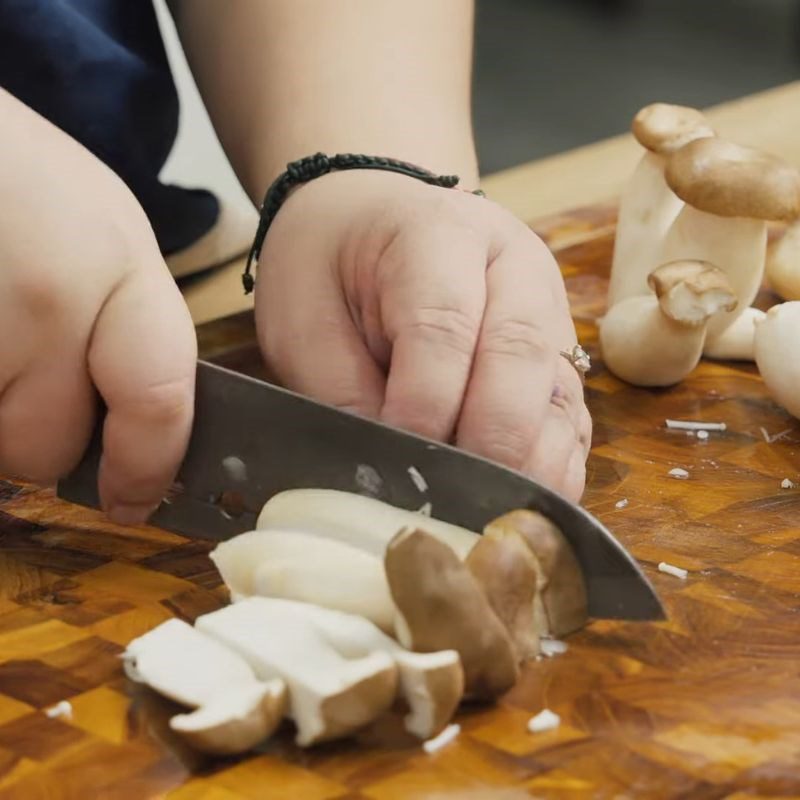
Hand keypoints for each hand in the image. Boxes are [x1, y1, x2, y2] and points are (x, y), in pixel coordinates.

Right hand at [0, 94, 196, 522]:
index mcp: (117, 271)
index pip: (157, 401)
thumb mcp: (102, 238)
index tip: (133, 498)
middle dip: (37, 439)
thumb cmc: (14, 178)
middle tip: (21, 380)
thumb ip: (129, 334)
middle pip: (47, 447)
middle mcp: (47, 300)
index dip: (146, 467)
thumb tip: (141, 434)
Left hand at [254, 171, 590, 500]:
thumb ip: (342, 390)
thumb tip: (391, 469)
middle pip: (522, 358)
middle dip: (490, 441)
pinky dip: (551, 467)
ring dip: (531, 465)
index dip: (425, 403)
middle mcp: (512, 267)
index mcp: (439, 234)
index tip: (398, 460)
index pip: (445, 325)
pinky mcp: (556, 356)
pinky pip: (571, 418)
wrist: (368, 220)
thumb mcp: (304, 318)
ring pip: (561, 394)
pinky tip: (522, 507)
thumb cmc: (329, 266)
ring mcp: (546, 311)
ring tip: (493, 521)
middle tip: (453, 502)